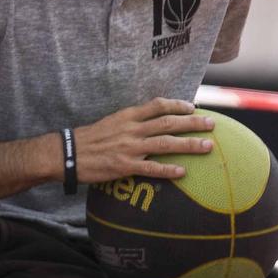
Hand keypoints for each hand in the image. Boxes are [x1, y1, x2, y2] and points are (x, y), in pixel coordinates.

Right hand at [72, 97, 211, 183]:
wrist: (65, 153)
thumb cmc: (86, 140)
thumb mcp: (108, 123)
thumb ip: (129, 123)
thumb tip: (148, 124)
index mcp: (126, 116)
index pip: (157, 105)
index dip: (177, 105)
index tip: (192, 106)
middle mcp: (131, 129)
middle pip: (168, 123)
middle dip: (193, 123)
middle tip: (212, 124)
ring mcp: (128, 148)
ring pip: (165, 143)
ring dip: (189, 144)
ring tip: (208, 146)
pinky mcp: (123, 166)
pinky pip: (151, 168)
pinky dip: (168, 170)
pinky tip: (183, 172)